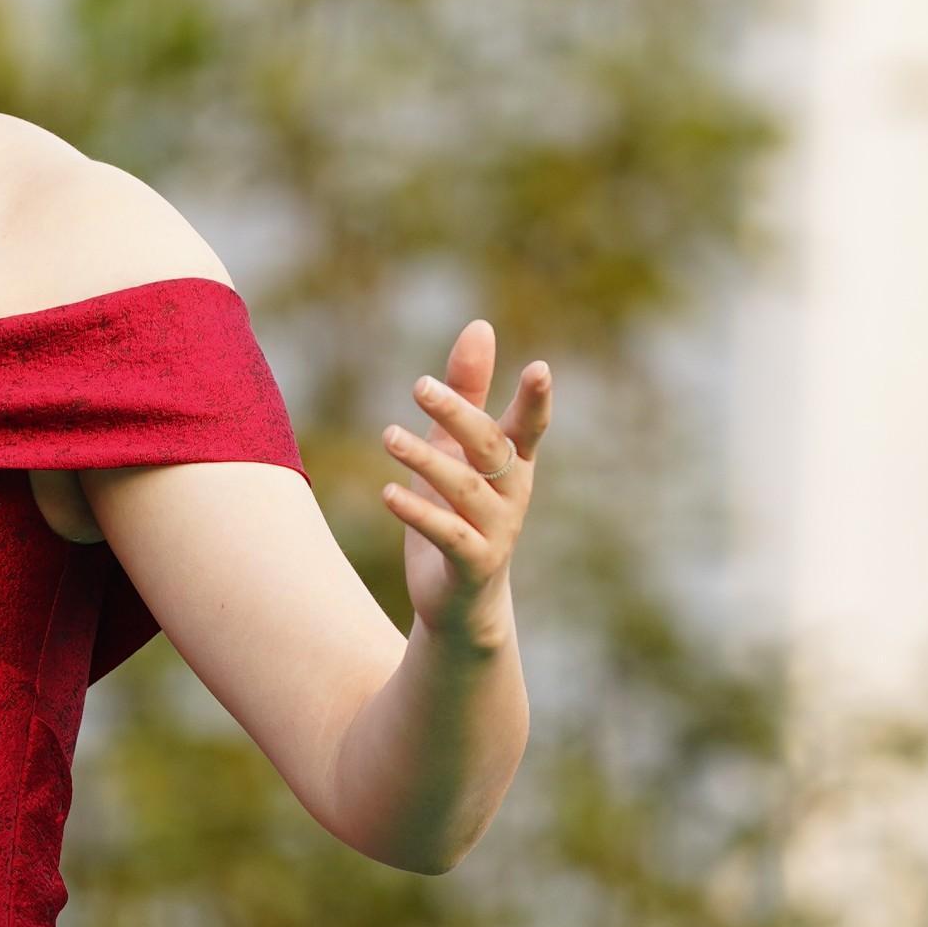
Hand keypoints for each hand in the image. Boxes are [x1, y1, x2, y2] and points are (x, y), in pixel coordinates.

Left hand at [381, 321, 553, 646]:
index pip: (530, 425)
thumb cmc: (459, 510)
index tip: (539, 368)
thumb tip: (480, 326)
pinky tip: (388, 493)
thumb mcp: (456, 446)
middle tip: (419, 385)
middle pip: (490, 447)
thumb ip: (468, 390)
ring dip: (425, 460)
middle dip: (459, 414)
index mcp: (513, 462)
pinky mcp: (472, 563)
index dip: (536, 400)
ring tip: (388, 435)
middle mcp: (512, 493)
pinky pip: (447, 534)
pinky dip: (419, 513)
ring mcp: (496, 531)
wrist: (461, 599)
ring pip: (464, 489)